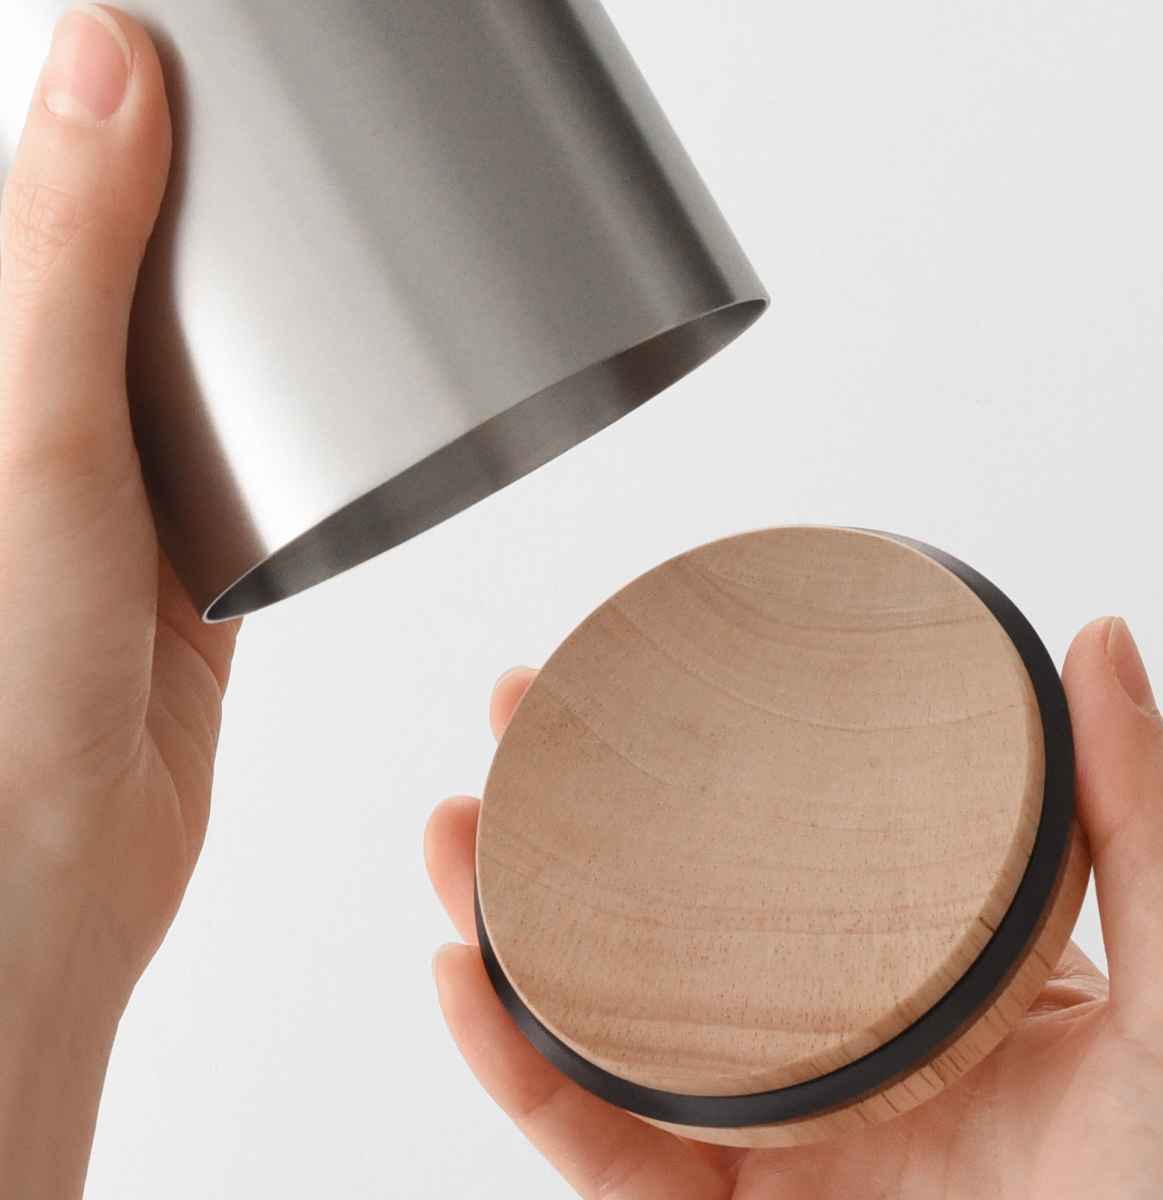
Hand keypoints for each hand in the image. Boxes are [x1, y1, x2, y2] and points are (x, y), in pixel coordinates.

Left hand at [0, 7, 235, 1195]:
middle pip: (128, 272)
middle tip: (289, 130)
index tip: (192, 47)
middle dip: (196, 198)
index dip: (107, 108)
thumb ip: (67, 251)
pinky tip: (329, 392)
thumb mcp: (34, 428)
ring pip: (195, 368)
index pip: (46, 200)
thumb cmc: (5, 671)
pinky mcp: (191, 562)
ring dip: (251, 313)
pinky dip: (288, 426)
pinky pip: (248, 464)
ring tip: (329, 234)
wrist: (52, 863)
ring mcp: (117, 492)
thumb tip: (106, 54)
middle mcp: (41, 420)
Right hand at [427, 620, 1162, 1197]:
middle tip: (514, 721)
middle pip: (662, 920)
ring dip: (504, 928)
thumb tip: (1094, 640)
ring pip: (602, 1027)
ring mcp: (773, 1136)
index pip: (784, 847)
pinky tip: (465, 982)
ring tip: (453, 835)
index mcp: (920, 974)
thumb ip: (1145, 821)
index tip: (642, 672)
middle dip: (569, 816)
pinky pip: (601, 1153)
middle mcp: (829, 1044)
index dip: (704, 759)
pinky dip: (517, 1074)